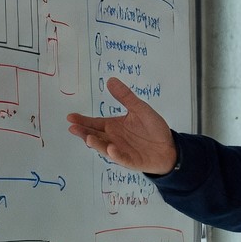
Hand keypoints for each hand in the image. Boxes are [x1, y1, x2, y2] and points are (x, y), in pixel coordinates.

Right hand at [64, 77, 178, 174]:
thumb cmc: (153, 128)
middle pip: (95, 136)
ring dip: (96, 144)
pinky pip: (122, 158)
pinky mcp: (131, 161)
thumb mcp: (140, 109)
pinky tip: (112, 148)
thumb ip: (126, 97)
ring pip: (105, 148)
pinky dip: (116, 154)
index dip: (82, 120)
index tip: (70, 117)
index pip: (95, 123)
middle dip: (83, 132)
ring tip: (88, 138)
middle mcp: (113, 139)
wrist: (170, 148)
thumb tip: (111, 80)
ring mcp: (121, 151)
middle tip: (73, 128)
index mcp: (113, 127)